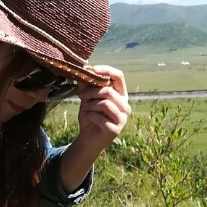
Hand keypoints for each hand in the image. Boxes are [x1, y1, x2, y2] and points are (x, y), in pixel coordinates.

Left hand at [59, 66, 131, 190]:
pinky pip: (99, 117)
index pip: (119, 76)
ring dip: (90, 105)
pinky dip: (90, 116)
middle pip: (109, 91)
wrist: (88, 139)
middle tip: (81, 96)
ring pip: (104, 103)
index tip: (92, 69)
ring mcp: (122, 119)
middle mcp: (125, 106)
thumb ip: (87, 85)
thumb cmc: (91, 116)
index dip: (106, 70)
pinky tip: (89, 119)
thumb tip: (84, 68)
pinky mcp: (115, 129)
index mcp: (121, 95)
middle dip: (91, 92)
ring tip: (86, 109)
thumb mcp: (88, 98)